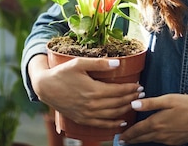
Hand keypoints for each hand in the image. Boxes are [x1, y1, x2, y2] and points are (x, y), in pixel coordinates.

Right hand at [28, 54, 143, 129]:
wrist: (45, 87)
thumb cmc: (62, 73)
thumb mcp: (79, 63)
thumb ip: (99, 63)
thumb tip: (118, 63)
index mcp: (93, 90)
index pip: (118, 91)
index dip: (130, 89)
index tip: (139, 86)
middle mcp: (92, 104)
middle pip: (118, 103)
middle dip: (131, 98)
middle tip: (142, 94)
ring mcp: (87, 114)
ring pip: (112, 114)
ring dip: (126, 109)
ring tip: (135, 104)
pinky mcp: (82, 119)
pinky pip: (102, 124)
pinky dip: (113, 124)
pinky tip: (122, 122)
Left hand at [118, 94, 187, 144]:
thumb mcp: (169, 99)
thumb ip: (150, 103)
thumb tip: (133, 104)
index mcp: (157, 122)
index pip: (138, 130)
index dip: (128, 133)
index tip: (120, 136)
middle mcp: (161, 134)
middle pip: (142, 137)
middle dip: (132, 139)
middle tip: (123, 140)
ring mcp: (169, 139)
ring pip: (151, 140)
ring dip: (141, 139)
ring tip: (134, 138)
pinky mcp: (176, 141)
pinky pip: (160, 141)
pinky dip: (152, 139)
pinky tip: (152, 136)